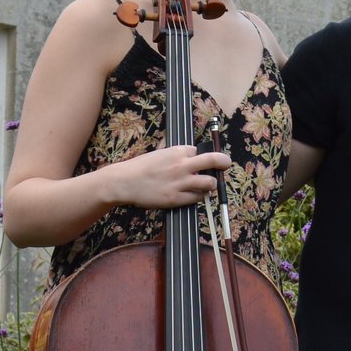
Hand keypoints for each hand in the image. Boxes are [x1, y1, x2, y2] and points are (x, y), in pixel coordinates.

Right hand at [115, 145, 229, 208]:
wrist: (124, 182)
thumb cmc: (140, 167)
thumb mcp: (160, 154)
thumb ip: (176, 155)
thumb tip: (190, 155)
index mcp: (178, 151)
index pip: (202, 151)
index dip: (205, 157)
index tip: (208, 161)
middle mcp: (182, 165)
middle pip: (214, 161)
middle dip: (224, 162)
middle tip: (226, 165)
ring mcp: (180, 182)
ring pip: (209, 183)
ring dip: (212, 185)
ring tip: (209, 186)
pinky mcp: (176, 198)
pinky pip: (197, 198)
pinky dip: (200, 197)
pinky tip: (196, 195)